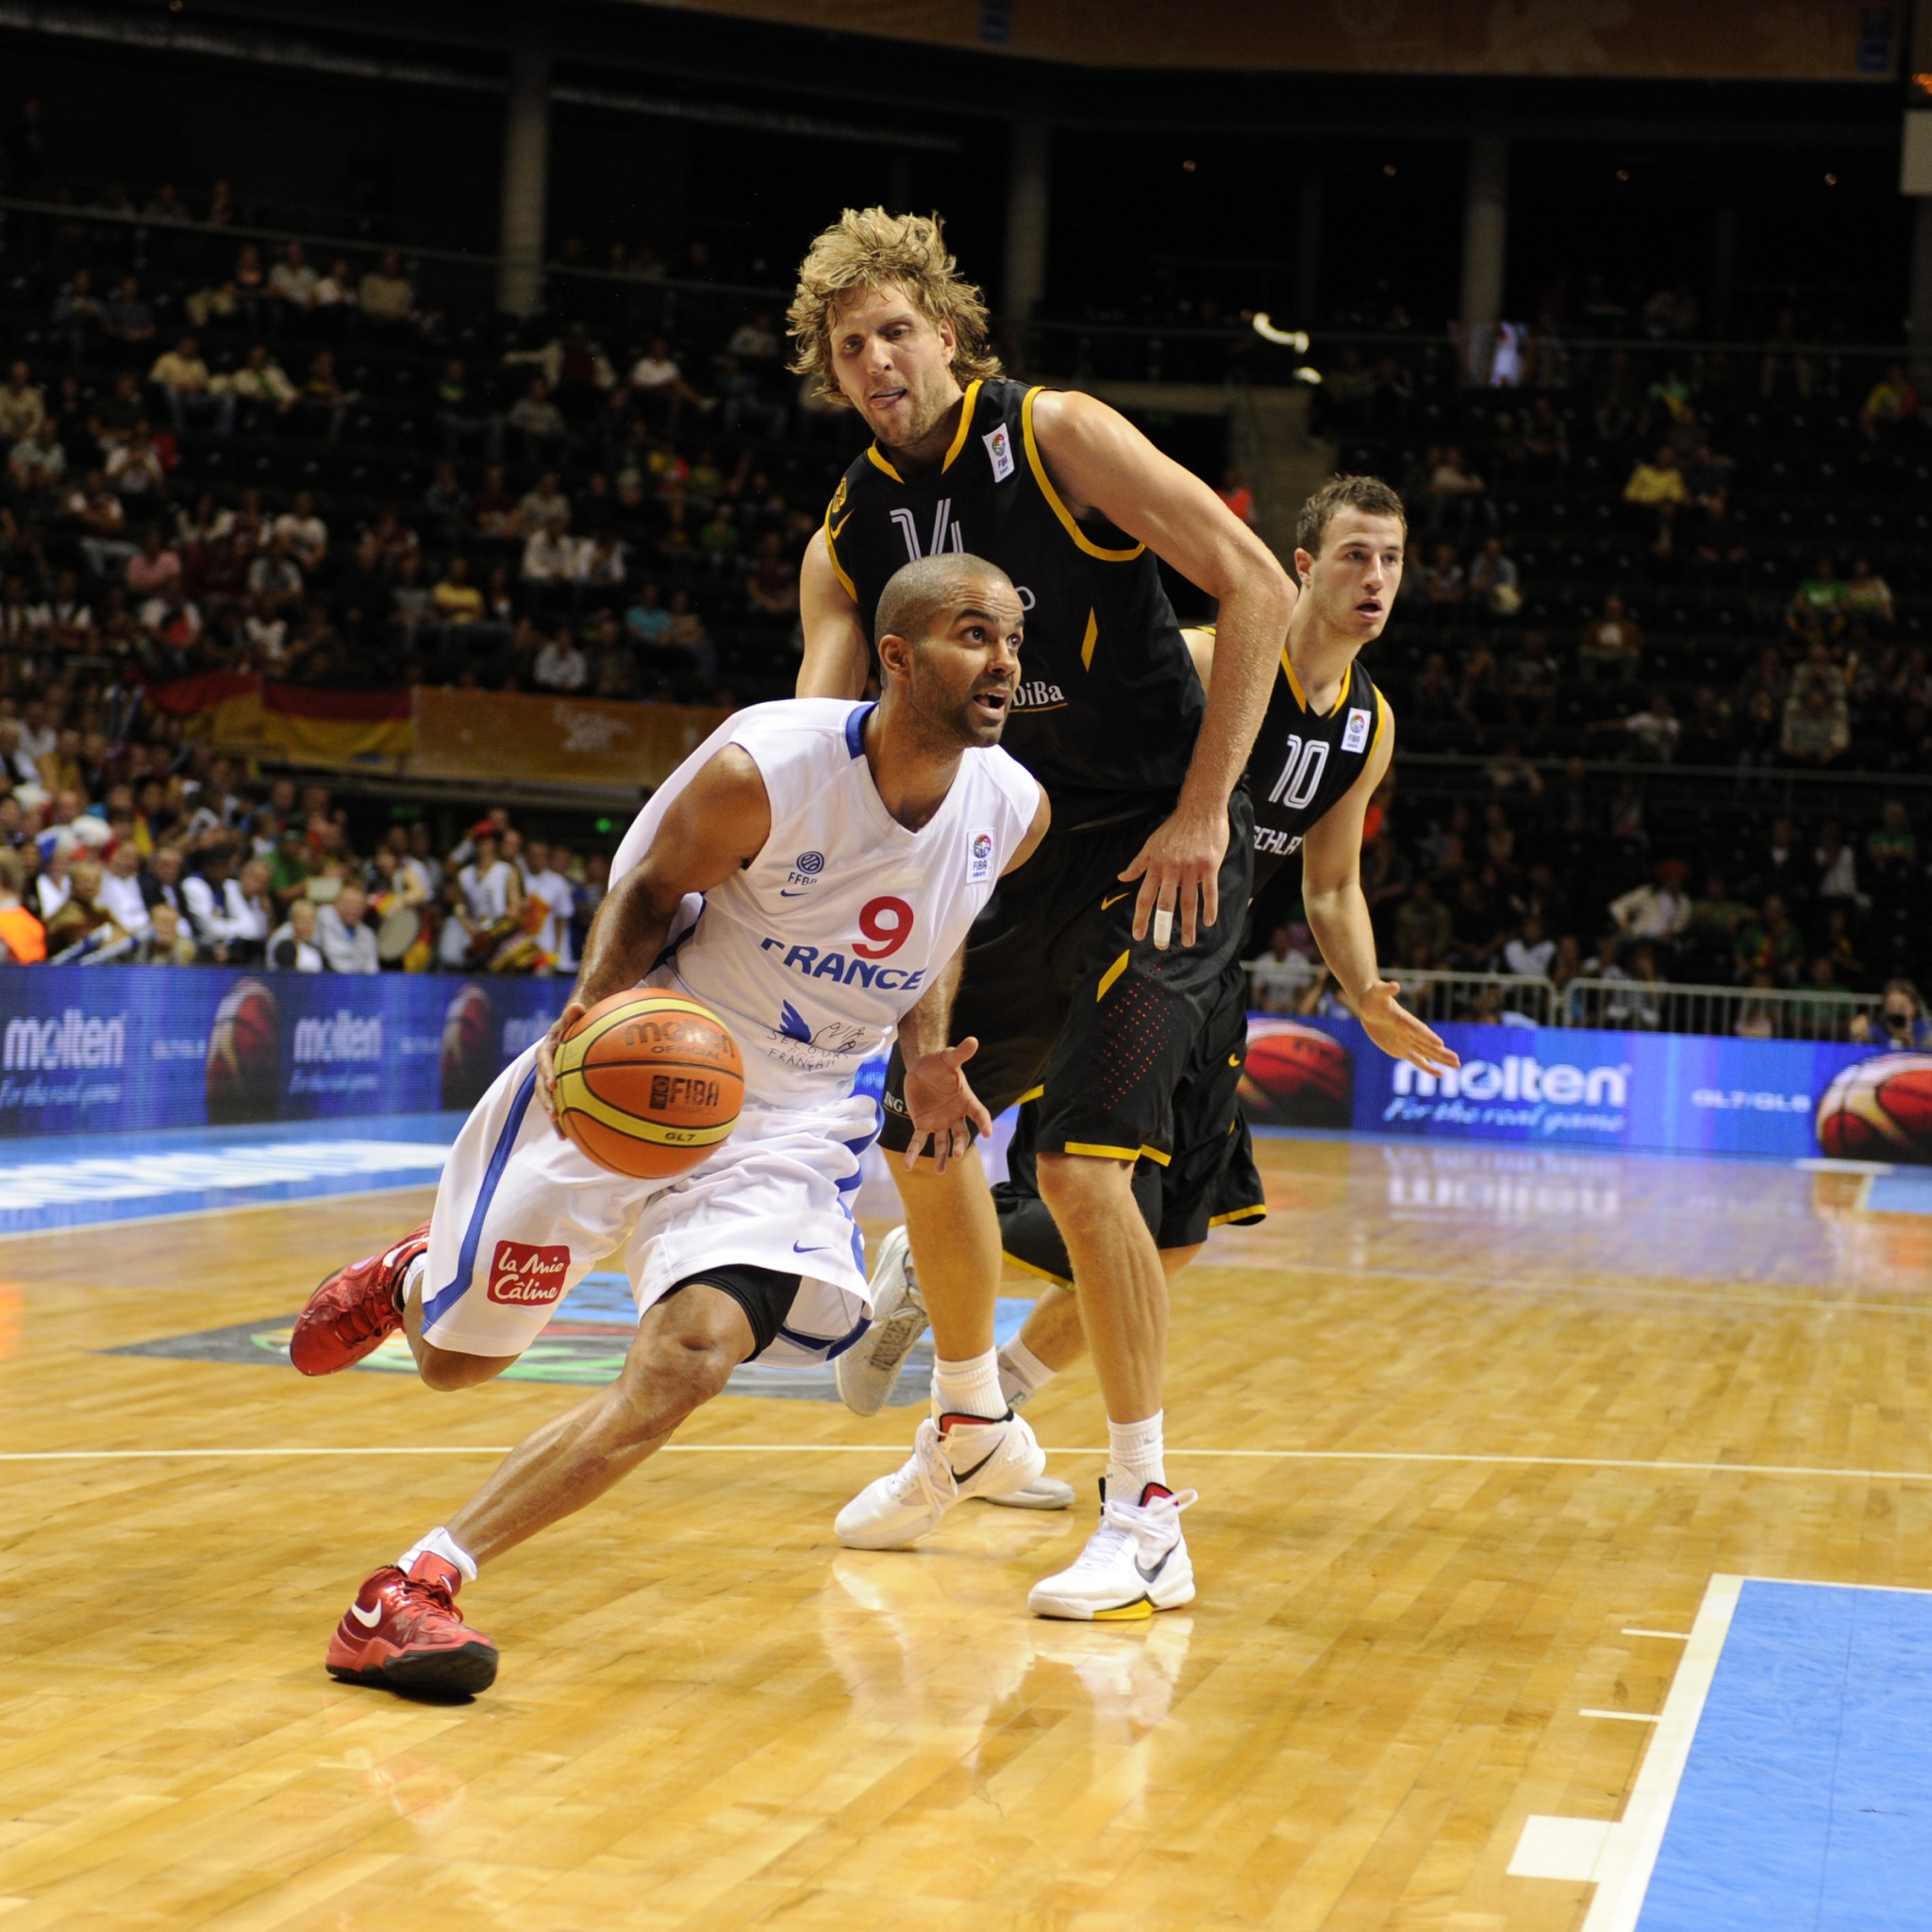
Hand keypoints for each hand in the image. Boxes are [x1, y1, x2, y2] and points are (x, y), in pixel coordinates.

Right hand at [535, 998, 586, 1132]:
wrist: (573, 1028)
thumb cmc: (576, 1021)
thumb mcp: (573, 1016)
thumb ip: (573, 1013)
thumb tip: (578, 1005)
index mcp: (547, 1050)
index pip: (544, 1062)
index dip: (547, 1073)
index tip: (554, 1084)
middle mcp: (545, 1067)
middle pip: (542, 1087)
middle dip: (547, 1102)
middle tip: (555, 1116)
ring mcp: (551, 1079)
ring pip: (550, 1100)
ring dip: (555, 1117)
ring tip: (563, 1135)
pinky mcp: (560, 1088)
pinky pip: (563, 1103)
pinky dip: (568, 1118)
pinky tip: (577, 1135)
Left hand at [900, 1036, 993, 1173]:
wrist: (921, 1068)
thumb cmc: (939, 1063)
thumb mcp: (948, 1058)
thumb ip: (960, 1054)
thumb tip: (973, 1040)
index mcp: (966, 1100)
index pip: (979, 1113)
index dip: (984, 1123)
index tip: (988, 1133)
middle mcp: (956, 1115)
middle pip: (961, 1134)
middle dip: (959, 1145)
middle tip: (956, 1155)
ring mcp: (940, 1122)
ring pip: (943, 1143)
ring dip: (941, 1157)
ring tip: (940, 1171)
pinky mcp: (923, 1125)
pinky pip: (919, 1141)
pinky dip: (913, 1154)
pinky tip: (907, 1166)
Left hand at [1118, 802, 1228, 949]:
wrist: (1200, 809)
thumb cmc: (1175, 828)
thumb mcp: (1151, 844)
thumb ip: (1138, 864)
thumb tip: (1122, 878)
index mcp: (1156, 866)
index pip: (1145, 896)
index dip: (1141, 917)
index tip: (1137, 935)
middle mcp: (1171, 869)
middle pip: (1165, 903)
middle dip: (1162, 926)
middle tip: (1160, 945)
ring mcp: (1191, 868)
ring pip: (1188, 901)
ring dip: (1187, 924)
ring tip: (1187, 942)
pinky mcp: (1209, 865)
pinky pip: (1209, 890)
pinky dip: (1209, 907)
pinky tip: (1208, 922)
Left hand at [1356, 980, 1458, 1076]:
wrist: (1370, 1005)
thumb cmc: (1374, 996)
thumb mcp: (1378, 991)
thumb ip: (1386, 989)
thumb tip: (1395, 985)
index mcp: (1404, 1019)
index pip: (1418, 1029)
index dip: (1427, 1036)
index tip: (1440, 1043)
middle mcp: (1409, 1032)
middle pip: (1428, 1044)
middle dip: (1441, 1053)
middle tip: (1457, 1060)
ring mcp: (1406, 1041)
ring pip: (1427, 1053)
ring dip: (1441, 1059)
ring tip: (1457, 1065)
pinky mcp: (1400, 1049)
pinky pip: (1416, 1060)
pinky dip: (1427, 1067)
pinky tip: (1440, 1073)